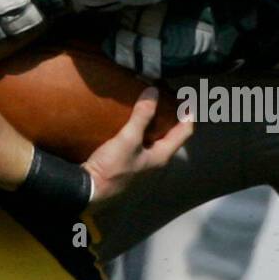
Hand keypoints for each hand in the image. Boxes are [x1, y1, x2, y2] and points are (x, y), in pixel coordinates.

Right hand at [82, 88, 192, 202]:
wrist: (90, 188)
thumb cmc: (114, 167)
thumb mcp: (128, 139)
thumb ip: (142, 116)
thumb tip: (153, 90)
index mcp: (162, 156)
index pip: (184, 133)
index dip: (188, 115)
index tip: (187, 98)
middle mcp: (156, 160)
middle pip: (172, 135)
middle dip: (172, 117)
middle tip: (168, 98)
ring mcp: (143, 162)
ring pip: (156, 138)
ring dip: (155, 122)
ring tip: (151, 104)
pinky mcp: (129, 161)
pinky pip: (141, 140)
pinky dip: (141, 127)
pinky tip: (132, 119)